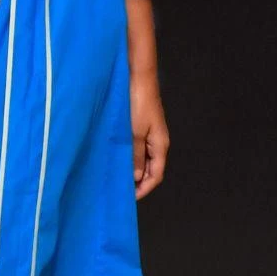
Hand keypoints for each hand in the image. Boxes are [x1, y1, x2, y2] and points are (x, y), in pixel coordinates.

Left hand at [130, 70, 168, 199]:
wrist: (138, 77)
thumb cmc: (138, 103)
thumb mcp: (134, 132)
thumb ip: (135, 155)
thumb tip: (136, 177)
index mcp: (160, 145)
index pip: (155, 175)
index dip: (144, 189)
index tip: (129, 198)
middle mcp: (157, 142)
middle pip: (150, 169)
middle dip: (138, 182)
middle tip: (120, 191)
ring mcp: (149, 134)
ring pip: (143, 159)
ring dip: (132, 169)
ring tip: (117, 177)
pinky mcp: (141, 126)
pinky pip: (137, 148)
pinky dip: (129, 157)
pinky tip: (117, 159)